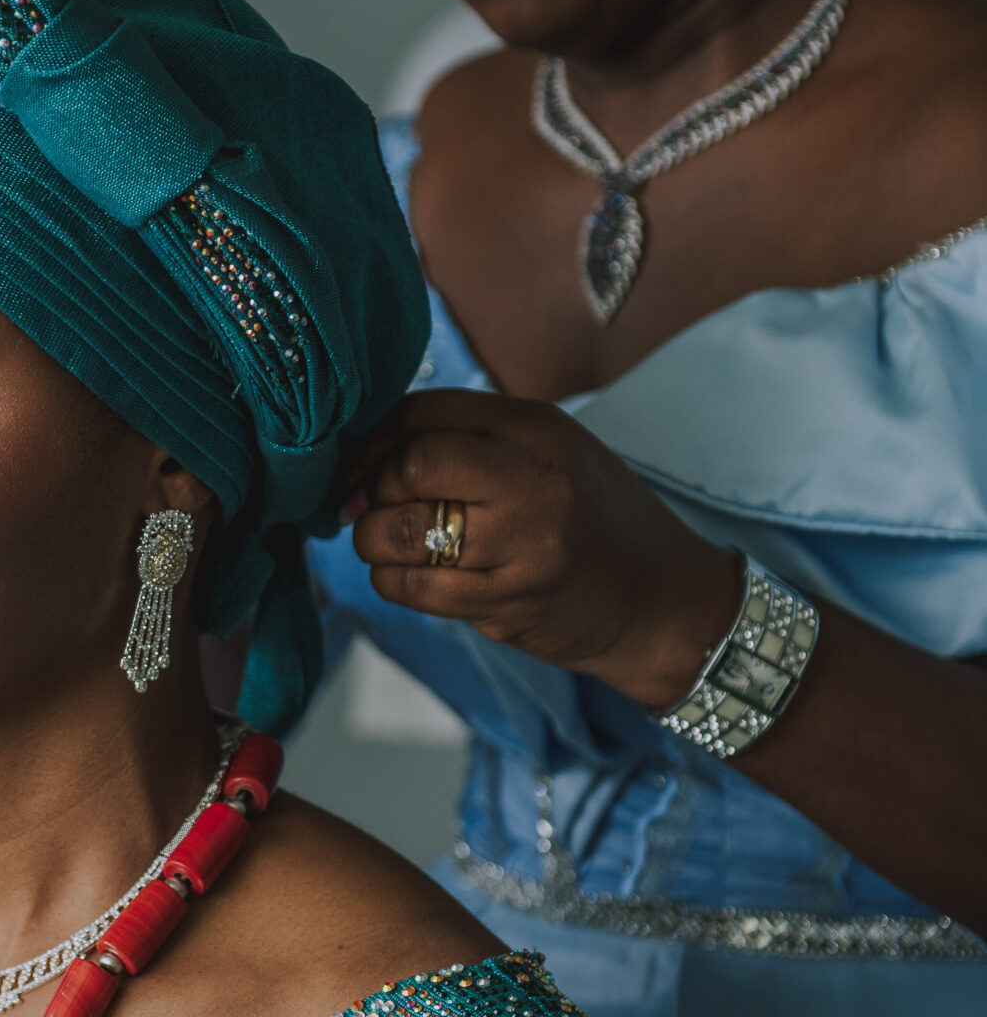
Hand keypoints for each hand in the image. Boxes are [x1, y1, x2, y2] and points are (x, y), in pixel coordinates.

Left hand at [347, 390, 742, 709]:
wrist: (662, 603)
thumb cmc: (597, 521)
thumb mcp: (552, 454)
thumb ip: (473, 440)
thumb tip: (367, 451)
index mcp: (539, 431)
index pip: (425, 413)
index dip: (373, 438)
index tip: (354, 462)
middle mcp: (532, 481)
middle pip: (408, 466)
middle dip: (369, 487)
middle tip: (367, 505)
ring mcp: (521, 547)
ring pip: (397, 531)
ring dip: (373, 539)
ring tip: (388, 542)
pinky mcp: (507, 604)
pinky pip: (412, 588)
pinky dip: (391, 580)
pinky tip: (409, 575)